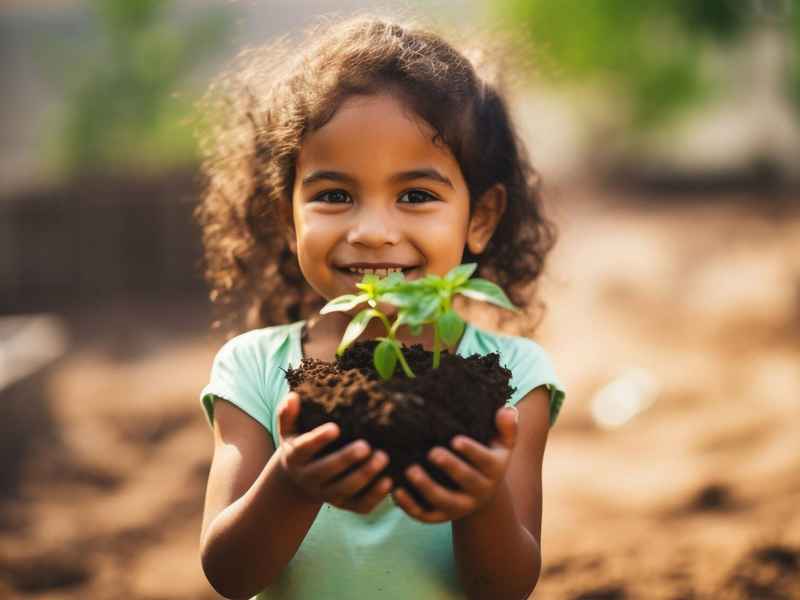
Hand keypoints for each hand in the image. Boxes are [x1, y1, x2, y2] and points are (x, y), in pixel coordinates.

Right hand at [277, 392, 392, 513]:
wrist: (300, 482)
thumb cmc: (300, 445)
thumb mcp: (289, 431)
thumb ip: (287, 413)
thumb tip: (293, 397)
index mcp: (296, 457)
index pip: (304, 449)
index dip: (318, 440)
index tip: (335, 428)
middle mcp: (310, 478)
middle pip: (327, 471)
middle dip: (347, 459)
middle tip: (366, 446)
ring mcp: (327, 494)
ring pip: (345, 489)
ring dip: (365, 475)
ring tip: (383, 457)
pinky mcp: (344, 505)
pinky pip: (360, 505)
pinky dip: (375, 496)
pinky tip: (389, 481)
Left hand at [392, 405, 517, 522]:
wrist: (481, 493)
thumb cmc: (487, 457)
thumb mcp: (502, 444)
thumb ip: (507, 427)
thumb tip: (507, 409)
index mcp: (493, 470)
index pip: (484, 461)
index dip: (471, 451)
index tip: (456, 440)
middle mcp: (478, 491)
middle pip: (466, 480)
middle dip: (450, 467)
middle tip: (432, 452)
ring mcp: (459, 506)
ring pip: (443, 500)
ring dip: (426, 487)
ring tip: (410, 470)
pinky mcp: (440, 516)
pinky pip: (424, 514)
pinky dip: (409, 506)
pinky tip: (396, 491)